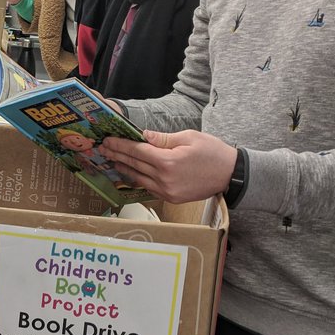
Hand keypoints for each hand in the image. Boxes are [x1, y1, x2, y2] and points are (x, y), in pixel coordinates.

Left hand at [99, 130, 235, 203]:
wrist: (231, 175)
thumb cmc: (212, 152)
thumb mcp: (188, 137)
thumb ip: (162, 139)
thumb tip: (142, 136)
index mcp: (168, 161)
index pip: (136, 151)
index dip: (120, 145)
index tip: (108, 140)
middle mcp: (164, 179)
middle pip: (134, 165)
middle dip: (117, 155)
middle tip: (103, 149)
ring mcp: (167, 191)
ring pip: (139, 178)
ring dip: (124, 168)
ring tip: (112, 161)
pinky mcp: (171, 198)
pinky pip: (149, 187)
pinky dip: (138, 179)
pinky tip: (131, 172)